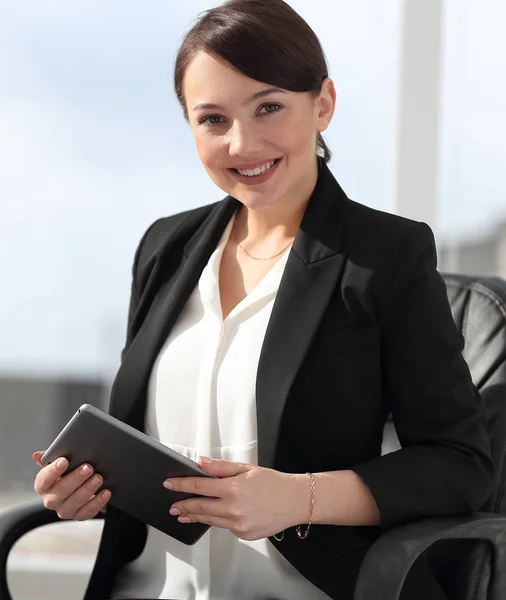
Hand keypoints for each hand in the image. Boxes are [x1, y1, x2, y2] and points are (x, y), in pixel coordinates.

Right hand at [32, 451, 110, 520]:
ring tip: (99, 478)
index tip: (65, 460)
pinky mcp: (78, 516)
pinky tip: (106, 492)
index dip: (53, 470)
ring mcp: (64, 510)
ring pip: (75, 502)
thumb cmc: (69, 470)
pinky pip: (88, 511)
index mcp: (43, 486)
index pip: (43, 479)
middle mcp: (51, 500)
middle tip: (88, 467)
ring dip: (88, 489)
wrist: (81, 484)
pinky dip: (98, 502)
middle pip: (60, 491)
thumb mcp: (61, 462)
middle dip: (75, 478)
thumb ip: (51, 457)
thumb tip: (37, 455)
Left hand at [164, 458, 306, 540]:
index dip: (182, 485)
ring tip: (184, 514)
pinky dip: (218, 520)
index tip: (170, 484)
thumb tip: (201, 463)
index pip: (200, 486)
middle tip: (173, 506)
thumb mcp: (246, 468)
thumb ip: (221, 467)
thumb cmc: (273, 483)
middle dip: (183, 506)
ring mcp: (238, 524)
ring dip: (195, 516)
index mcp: (233, 488)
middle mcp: (234, 509)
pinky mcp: (244, 534)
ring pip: (210, 520)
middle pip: (200, 507)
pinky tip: (216, 515)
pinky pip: (225, 527)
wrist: (295, 501)